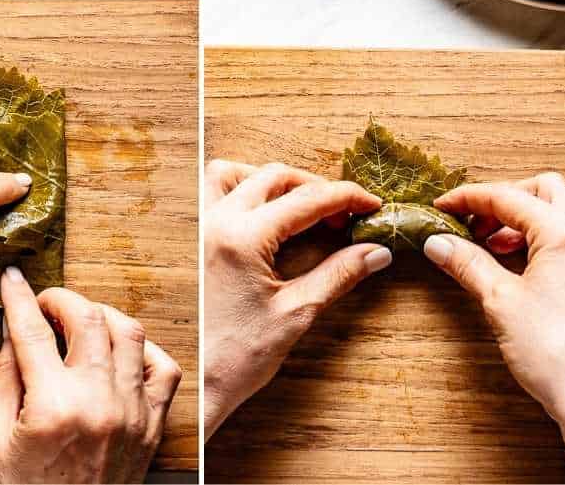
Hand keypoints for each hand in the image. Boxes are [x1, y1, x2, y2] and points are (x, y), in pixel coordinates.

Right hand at [0, 269, 181, 483]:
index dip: (20, 298)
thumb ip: (5, 379)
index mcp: (52, 407)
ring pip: (129, 332)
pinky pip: (163, 367)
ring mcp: (133, 411)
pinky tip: (120, 352)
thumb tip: (13, 331)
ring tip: (81, 322)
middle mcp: (98, 402)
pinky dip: (144, 350)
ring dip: (103, 317)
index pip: (32, 333)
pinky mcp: (155, 422)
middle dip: (63, 300)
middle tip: (46, 304)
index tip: (12, 279)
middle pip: (88, 319)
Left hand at [203, 159, 390, 438]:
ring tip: (301, 206)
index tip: (371, 205)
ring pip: (235, 175)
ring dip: (273, 182)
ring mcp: (195, 229)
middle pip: (275, 177)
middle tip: (343, 215)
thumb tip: (376, 252)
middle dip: (317, 188)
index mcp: (242, 238)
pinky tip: (263, 216)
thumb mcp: (295, 314)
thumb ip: (339, 274)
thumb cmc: (235, 359)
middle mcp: (213, 222)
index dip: (347, 197)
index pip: (308, 199)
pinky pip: (211, 194)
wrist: (192, 390)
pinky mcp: (188, 241)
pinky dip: (242, 191)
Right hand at [423, 173, 564, 483]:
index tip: (445, 206)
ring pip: (560, 210)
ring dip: (523, 219)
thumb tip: (438, 243)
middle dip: (504, 200)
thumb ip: (467, 262)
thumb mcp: (499, 300)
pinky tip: (518, 263)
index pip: (508, 197)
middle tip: (474, 224)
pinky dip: (542, 238)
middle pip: (543, 190)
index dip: (469, 198)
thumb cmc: (550, 353)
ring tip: (492, 246)